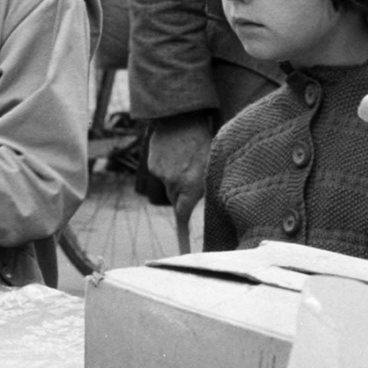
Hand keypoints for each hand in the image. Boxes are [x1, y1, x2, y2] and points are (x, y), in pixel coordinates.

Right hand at [148, 116, 212, 240]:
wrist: (178, 116)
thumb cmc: (202, 139)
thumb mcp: (213, 162)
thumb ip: (210, 184)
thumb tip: (215, 202)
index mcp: (192, 184)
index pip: (183, 215)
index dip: (182, 234)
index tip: (181, 250)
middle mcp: (174, 183)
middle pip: (177, 201)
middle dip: (183, 196)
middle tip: (192, 178)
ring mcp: (161, 174)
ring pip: (169, 186)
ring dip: (177, 179)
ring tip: (184, 158)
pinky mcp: (152, 165)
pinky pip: (161, 174)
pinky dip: (167, 168)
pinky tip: (175, 153)